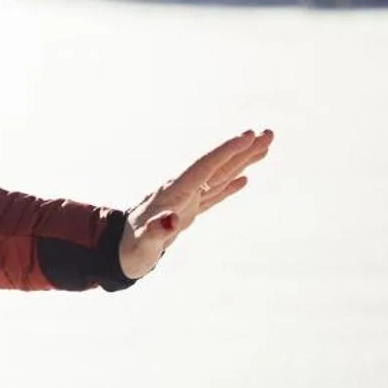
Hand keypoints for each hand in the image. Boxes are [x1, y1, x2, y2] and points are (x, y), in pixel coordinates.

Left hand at [119, 129, 273, 279]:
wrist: (118, 254)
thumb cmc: (131, 250)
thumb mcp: (143, 244)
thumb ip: (156, 231)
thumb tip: (172, 219)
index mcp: (172, 194)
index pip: (204, 167)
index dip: (226, 151)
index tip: (248, 135)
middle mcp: (181, 191)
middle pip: (216, 165)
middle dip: (242, 149)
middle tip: (269, 133)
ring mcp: (185, 200)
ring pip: (219, 176)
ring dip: (241, 161)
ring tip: (264, 145)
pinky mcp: (188, 211)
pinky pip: (213, 194)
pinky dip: (229, 185)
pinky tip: (244, 179)